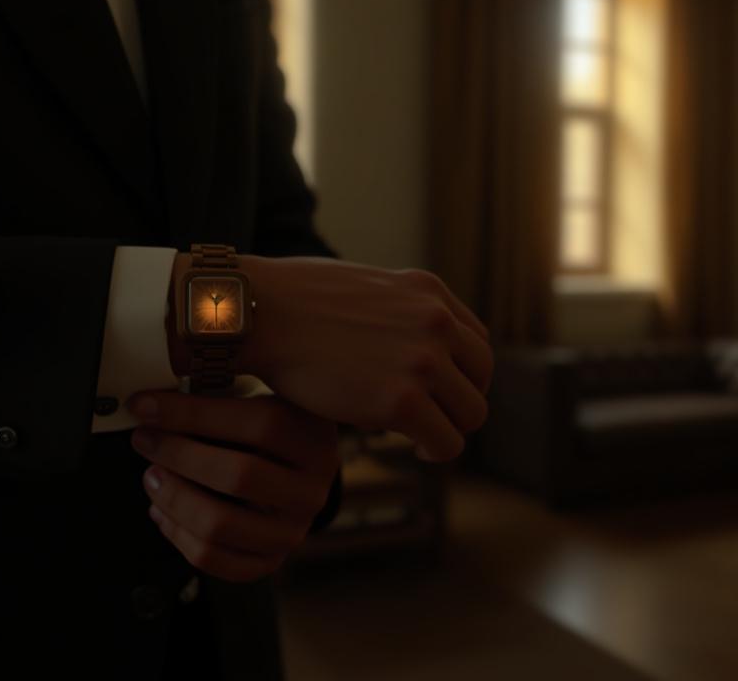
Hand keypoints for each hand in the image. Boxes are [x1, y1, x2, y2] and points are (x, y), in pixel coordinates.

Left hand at [127, 391, 339, 582]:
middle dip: (178, 455)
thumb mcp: (260, 396)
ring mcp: (292, 530)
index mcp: (313, 438)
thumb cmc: (268, 427)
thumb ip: (221, 389)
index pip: (258, 425)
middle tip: (145, 439)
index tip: (148, 406)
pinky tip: (162, 509)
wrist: (297, 472)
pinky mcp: (270, 560)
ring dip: (172, 497)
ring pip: (219, 524)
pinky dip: (176, 534)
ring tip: (152, 475)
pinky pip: (213, 558)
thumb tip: (159, 396)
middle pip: (237, 476)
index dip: (194, 414)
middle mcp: (311, 489)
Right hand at [235, 255, 492, 460]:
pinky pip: (446, 442)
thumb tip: (396, 340)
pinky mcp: (403, 401)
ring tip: (420, 438)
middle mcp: (435, 321)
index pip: (475, 340)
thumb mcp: (362, 287)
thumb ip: (394, 310)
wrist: (256, 313)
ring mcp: (423, 361)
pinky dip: (434, 451)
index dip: (459, 372)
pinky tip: (414, 449)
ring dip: (448, 428)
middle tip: (430, 419)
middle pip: (481, 377)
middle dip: (458, 401)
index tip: (435, 390)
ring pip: (471, 414)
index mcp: (427, 291)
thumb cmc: (288, 301)